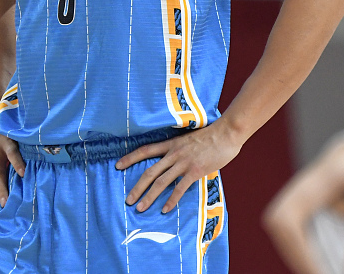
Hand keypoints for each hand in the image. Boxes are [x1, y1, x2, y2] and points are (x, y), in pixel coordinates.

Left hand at [115, 120, 242, 213]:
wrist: (225, 133)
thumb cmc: (211, 135)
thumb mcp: (189, 139)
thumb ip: (180, 150)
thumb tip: (175, 160)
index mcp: (171, 144)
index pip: (145, 150)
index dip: (130, 158)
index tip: (117, 166)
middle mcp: (173, 154)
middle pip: (149, 172)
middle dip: (137, 187)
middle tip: (128, 200)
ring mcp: (183, 162)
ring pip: (160, 182)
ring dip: (149, 197)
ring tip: (140, 208)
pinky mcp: (195, 171)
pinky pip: (179, 188)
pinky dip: (171, 200)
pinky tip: (165, 210)